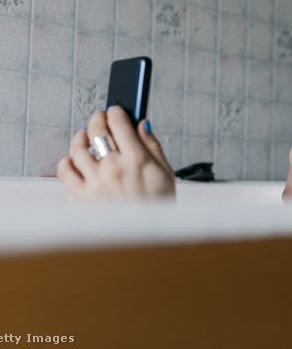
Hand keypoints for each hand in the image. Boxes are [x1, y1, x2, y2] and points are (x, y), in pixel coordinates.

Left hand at [57, 106, 175, 201]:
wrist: (145, 241)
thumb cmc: (157, 208)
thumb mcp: (166, 174)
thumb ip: (153, 147)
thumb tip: (143, 125)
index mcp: (137, 160)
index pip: (119, 123)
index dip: (116, 112)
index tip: (115, 111)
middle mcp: (113, 169)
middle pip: (96, 131)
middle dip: (97, 119)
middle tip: (99, 118)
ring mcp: (94, 183)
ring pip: (77, 148)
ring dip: (80, 137)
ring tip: (85, 136)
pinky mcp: (80, 197)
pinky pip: (64, 170)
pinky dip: (67, 161)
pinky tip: (75, 160)